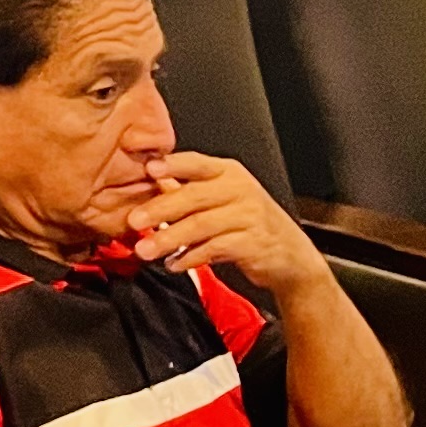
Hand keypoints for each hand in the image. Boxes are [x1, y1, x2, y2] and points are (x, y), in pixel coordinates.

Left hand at [127, 151, 328, 293]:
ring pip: (201, 225)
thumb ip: (188, 190)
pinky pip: (214, 248)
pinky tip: (174, 263)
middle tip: (133, 220)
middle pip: (194, 196)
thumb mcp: (222, 199)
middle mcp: (240, 189)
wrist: (291, 256)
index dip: (173, 165)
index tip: (149, 169)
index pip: (197, 163)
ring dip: (169, 238)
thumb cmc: (249, 223)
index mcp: (229, 173)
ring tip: (146, 250)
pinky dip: (191, 257)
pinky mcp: (253, 243)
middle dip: (160, 208)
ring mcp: (249, 216)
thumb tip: (150, 182)